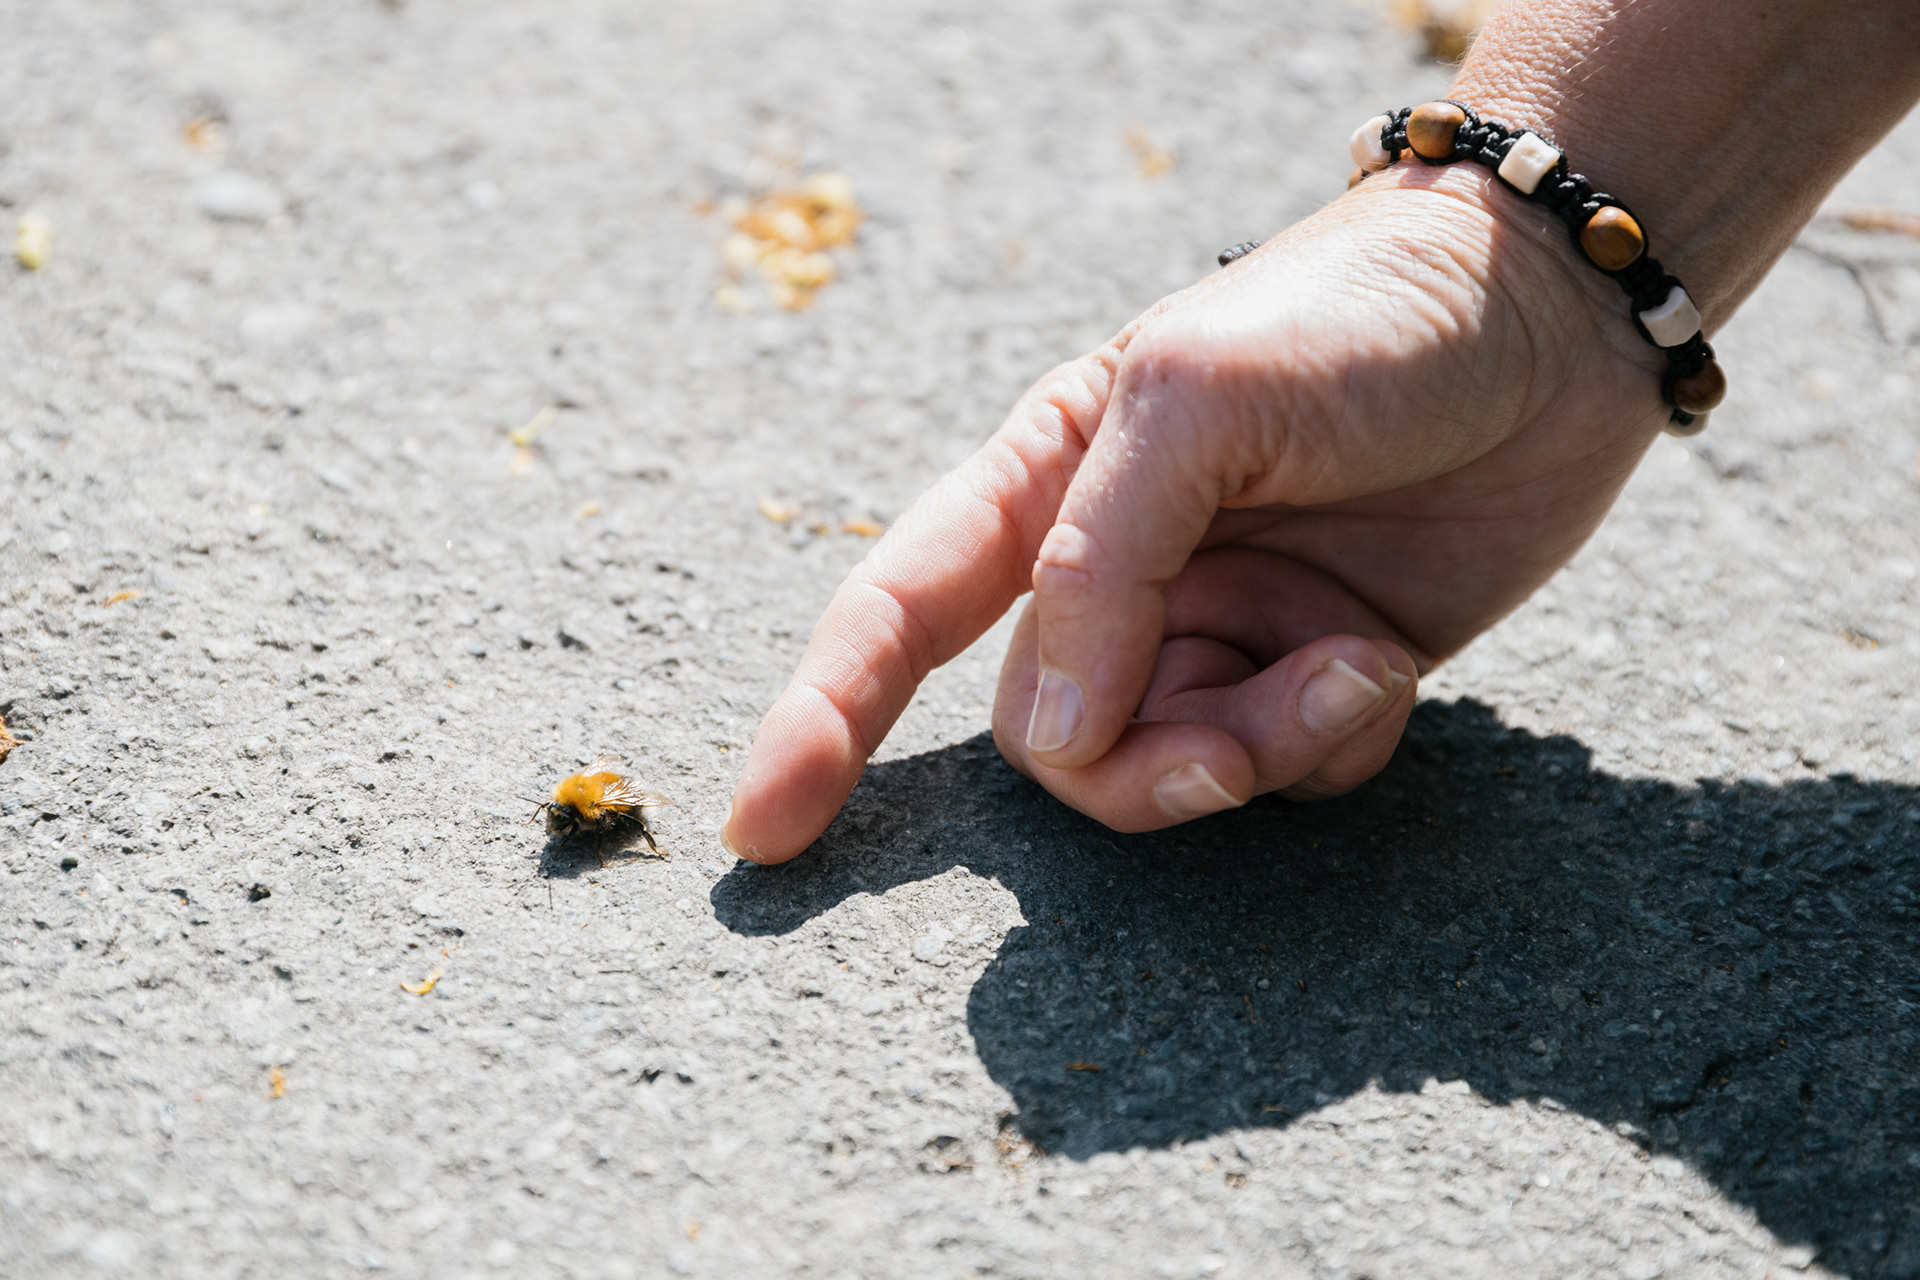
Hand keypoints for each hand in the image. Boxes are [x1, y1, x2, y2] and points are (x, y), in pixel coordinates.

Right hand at [724, 161, 1673, 863]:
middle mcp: (1115, 574)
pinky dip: (1329, 751)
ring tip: (1352, 669)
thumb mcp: (1196, 400)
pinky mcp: (1311, 673)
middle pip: (1055, 740)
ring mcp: (1216, 631)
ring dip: (1254, 755)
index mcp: (1045, 485)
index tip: (763, 829)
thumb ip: (1101, 567)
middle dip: (1138, 767)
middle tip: (1229, 751)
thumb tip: (1061, 733)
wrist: (1557, 319)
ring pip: (1167, 773)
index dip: (819, 721)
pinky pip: (1280, 778)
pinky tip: (1385, 667)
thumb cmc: (1358, 316)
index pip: (896, 613)